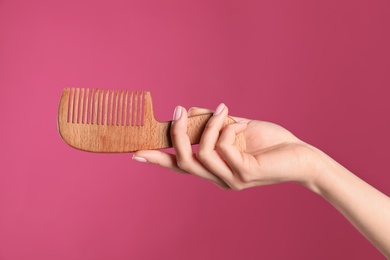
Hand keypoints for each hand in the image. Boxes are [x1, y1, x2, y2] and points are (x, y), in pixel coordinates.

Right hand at [133, 104, 318, 189]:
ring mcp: (230, 179)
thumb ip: (212, 122)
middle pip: (183, 161)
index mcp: (215, 168)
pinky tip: (243, 125)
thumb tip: (189, 110)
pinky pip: (223, 146)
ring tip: (224, 111)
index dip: (158, 159)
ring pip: (201, 152)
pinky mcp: (244, 174)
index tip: (135, 153)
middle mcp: (218, 178)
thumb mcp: (235, 127)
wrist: (301, 156)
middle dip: (176, 133)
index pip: (180, 166)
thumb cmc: (268, 141)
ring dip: (209, 125)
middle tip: (178, 109)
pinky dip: (228, 128)